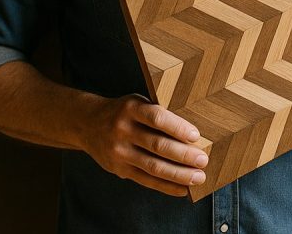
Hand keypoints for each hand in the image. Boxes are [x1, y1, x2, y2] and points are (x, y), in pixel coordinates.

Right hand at [83, 94, 208, 196]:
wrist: (88, 124)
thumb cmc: (124, 112)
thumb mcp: (137, 102)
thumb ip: (158, 113)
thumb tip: (193, 133)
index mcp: (130, 109)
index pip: (157, 118)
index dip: (177, 127)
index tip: (196, 135)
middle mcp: (122, 130)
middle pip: (157, 145)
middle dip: (183, 155)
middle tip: (203, 160)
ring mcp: (119, 152)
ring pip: (153, 166)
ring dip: (178, 174)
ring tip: (198, 177)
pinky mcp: (119, 169)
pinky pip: (146, 180)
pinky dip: (166, 186)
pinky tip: (182, 188)